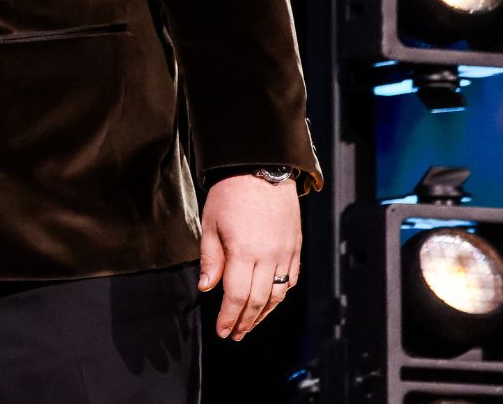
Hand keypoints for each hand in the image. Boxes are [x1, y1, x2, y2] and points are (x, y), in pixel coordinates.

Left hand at [197, 173, 301, 341]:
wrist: (262, 168)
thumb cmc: (231, 193)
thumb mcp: (211, 223)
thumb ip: (211, 258)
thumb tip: (207, 287)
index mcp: (244, 251)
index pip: (237, 296)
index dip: (229, 317)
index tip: (222, 330)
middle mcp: (269, 256)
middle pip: (258, 301)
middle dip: (245, 321)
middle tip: (235, 334)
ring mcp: (286, 253)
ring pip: (278, 294)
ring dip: (264, 314)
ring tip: (250, 325)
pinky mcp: (295, 247)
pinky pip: (291, 279)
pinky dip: (281, 296)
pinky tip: (270, 303)